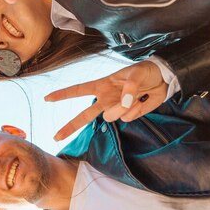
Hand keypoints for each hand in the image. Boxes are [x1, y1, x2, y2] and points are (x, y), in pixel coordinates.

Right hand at [45, 61, 167, 140]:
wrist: (162, 79)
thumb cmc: (144, 72)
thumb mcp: (136, 73)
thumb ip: (129, 87)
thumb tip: (125, 103)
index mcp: (101, 86)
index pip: (78, 90)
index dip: (62, 94)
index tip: (47, 98)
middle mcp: (105, 100)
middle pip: (84, 115)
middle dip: (70, 126)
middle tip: (56, 137)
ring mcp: (116, 108)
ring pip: (111, 117)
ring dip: (123, 108)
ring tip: (136, 95)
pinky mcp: (129, 115)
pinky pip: (128, 118)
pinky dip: (137, 109)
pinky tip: (142, 100)